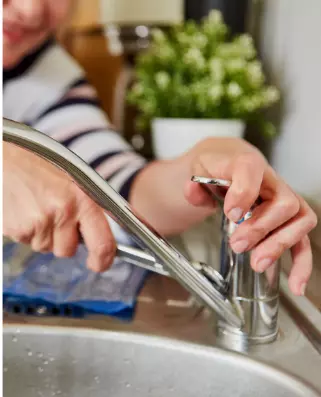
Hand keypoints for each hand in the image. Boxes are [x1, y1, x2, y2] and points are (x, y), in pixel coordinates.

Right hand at [3, 143, 115, 271]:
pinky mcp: (18, 230)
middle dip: (64, 242)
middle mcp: (64, 212)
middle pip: (68, 251)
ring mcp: (39, 223)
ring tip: (36, 208)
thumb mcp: (73, 181)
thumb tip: (103, 235)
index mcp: (83, 199)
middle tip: (55, 218)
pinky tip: (24, 211)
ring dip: (43, 235)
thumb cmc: (38, 166)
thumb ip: (89, 208)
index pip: (103, 243)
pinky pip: (28, 243)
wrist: (4, 160)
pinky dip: (27, 232)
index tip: (99, 263)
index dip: (103, 260)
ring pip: (46, 248)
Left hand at [184, 138, 316, 295]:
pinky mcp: (286, 220)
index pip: (252, 170)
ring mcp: (283, 200)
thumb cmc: (217, 166)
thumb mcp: (199, 168)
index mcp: (246, 163)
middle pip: (284, 202)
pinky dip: (301, 263)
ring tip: (257, 263)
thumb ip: (194, 184)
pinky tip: (295, 285)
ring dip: (279, 245)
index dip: (244, 193)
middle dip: (261, 228)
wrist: (228, 162)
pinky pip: (302, 240)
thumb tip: (192, 191)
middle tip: (237, 244)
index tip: (231, 214)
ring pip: (299, 220)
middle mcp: (271, 181)